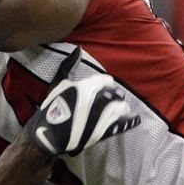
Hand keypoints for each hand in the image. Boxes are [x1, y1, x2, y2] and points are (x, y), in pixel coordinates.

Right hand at [24, 47, 139, 157]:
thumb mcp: (58, 84)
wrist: (48, 135)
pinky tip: (136, 119)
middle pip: (115, 95)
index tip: (109, 85)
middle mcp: (95, 101)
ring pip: (120, 109)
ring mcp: (100, 118)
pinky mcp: (102, 132)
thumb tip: (79, 49)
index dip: (108, 83)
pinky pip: (121, 125)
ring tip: (123, 109)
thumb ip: (69, 66)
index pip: (105, 81)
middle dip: (117, 95)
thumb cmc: (52, 108)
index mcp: (85, 88)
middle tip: (118, 97)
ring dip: (123, 108)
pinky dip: (130, 122)